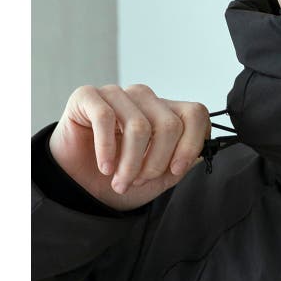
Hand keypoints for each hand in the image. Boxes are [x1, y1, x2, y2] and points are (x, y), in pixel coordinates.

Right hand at [48, 84, 210, 210]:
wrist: (79, 186)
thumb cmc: (120, 177)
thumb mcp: (158, 179)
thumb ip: (180, 164)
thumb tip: (201, 153)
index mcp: (167, 113)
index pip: (195, 113)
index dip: (192, 143)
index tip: (176, 169)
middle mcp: (145, 99)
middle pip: (169, 124)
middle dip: (156, 162)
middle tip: (140, 181)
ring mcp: (117, 94)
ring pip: (139, 125)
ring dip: (131, 162)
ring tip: (121, 182)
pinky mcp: (88, 96)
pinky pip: (105, 117)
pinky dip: (107, 149)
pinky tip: (105, 167)